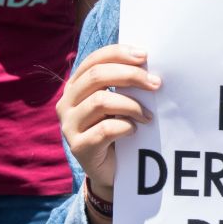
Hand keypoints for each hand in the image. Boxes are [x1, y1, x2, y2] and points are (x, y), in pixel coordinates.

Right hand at [56, 44, 158, 200]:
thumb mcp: (117, 102)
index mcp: (75, 85)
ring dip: (131, 105)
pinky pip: (105, 129)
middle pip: (97, 76)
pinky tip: (134, 130)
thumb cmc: (116, 128)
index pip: (94, 60)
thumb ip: (123, 84)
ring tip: (148, 116)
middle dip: (131, 76)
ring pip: (100, 101)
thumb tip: (148, 65)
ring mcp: (69, 125)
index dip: (119, 54)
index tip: (145, 56)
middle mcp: (66, 102)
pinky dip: (126, 126)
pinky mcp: (78, 147)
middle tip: (156, 84)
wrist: (110, 169)